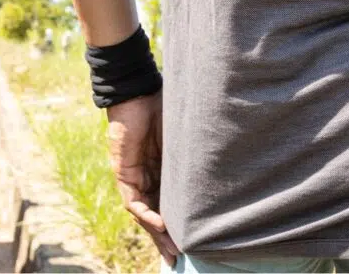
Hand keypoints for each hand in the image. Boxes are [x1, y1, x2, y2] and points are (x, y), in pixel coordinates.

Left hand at [106, 91, 179, 265]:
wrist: (139, 91)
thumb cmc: (164, 107)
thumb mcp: (185, 139)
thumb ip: (194, 155)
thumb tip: (224, 164)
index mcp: (163, 169)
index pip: (169, 203)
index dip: (178, 223)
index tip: (192, 242)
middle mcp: (148, 176)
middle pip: (156, 214)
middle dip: (167, 239)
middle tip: (178, 258)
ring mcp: (134, 176)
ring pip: (144, 213)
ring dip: (157, 233)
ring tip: (173, 250)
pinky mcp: (124, 172)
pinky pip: (134, 200)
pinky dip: (147, 214)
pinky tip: (161, 225)